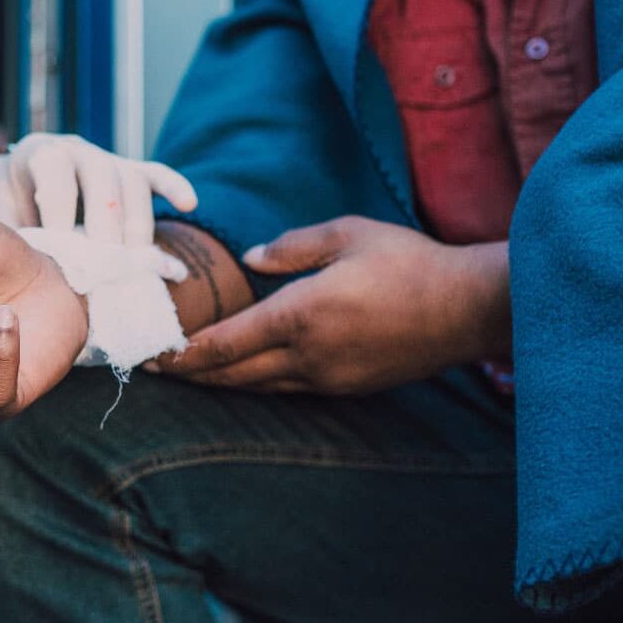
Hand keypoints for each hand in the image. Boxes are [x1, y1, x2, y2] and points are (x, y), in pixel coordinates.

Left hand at [0, 133, 197, 244]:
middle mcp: (79, 150)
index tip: (63, 248)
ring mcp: (110, 159)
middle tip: (105, 264)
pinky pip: (158, 174)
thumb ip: (10, 229)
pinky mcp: (133, 172)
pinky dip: (175, 186)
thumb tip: (23, 254)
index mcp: (41, 154)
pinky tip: (189, 204)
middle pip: (103, 178)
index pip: (56, 172)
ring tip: (135, 261)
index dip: (61, 209)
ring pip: (134, 181)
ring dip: (138, 223)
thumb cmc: (11, 205)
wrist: (24, 182)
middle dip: (106, 224)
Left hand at [154, 217, 509, 394]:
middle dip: (192, 374)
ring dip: (222, 381)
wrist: (466, 308)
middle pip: (233, 374)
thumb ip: (291, 247)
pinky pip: (289, 388)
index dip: (185, 353)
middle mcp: (306, 355)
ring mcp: (328, 377)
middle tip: (159, 369)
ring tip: (194, 374)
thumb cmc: (407, 262)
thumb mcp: (346, 234)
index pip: (224, 343)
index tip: (156, 355)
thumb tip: (251, 259)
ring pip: (259, 386)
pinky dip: (259, 382)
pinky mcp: (348, 386)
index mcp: (299, 315)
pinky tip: (249, 373)